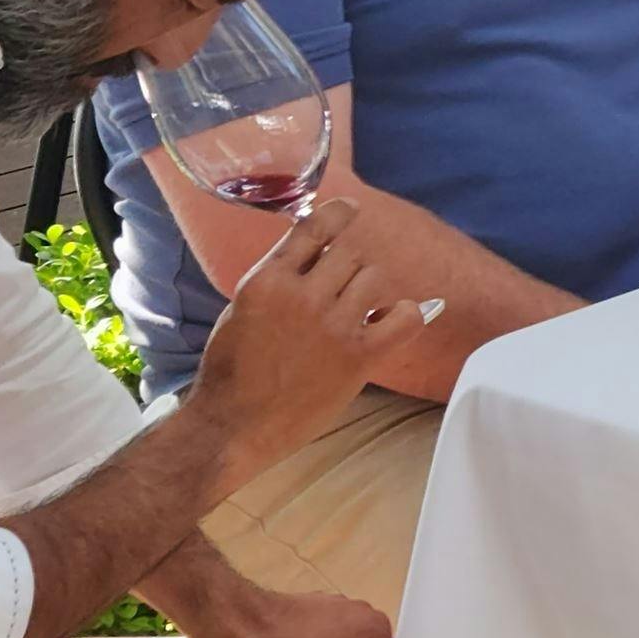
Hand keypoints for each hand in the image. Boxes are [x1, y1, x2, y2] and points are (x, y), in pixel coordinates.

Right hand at [185, 184, 435, 455]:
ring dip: (367, 293)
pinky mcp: (358, 356)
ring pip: (374, 279)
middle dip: (346, 269)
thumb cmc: (232, 371)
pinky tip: (387, 322)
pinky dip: (404, 314)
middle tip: (336, 295)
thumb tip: (316, 249)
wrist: (233, 425)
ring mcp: (332, 325)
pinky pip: (406, 317)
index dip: (339, 215)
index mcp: (268, 280)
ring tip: (351, 315)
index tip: (349, 212)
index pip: (315, 226)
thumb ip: (279, 277)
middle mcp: (302, 296)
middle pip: (350, 254)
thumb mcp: (242, 308)